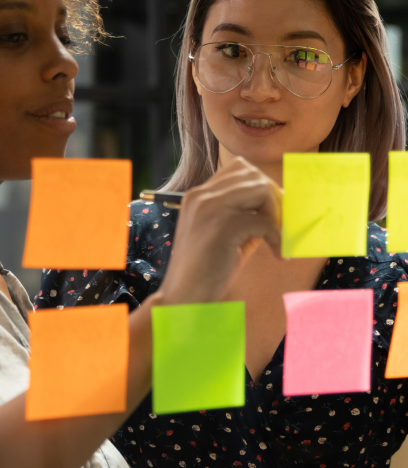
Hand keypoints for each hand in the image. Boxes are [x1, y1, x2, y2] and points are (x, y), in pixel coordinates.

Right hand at [154, 158, 281, 306]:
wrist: (184, 299)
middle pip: (253, 175)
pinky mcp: (222, 226)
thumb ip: (248, 216)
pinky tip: (277, 255)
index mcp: (198, 195)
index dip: (263, 188)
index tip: (272, 215)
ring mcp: (209, 208)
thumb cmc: (208, 271)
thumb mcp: (228, 236)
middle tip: (279, 227)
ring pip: (260, 190)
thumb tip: (284, 205)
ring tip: (278, 239)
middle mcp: (200, 195)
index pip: (240, 168)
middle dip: (274, 198)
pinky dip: (277, 238)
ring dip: (276, 214)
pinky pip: (264, 221)